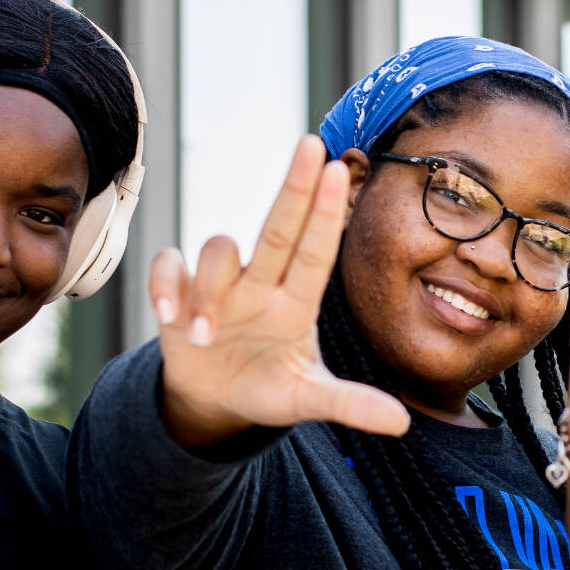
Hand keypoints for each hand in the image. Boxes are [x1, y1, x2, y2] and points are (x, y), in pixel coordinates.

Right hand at [149, 134, 410, 445]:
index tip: (340, 171)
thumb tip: (402, 424)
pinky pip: (169, 267)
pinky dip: (167, 286)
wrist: (214, 399)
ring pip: (219, 249)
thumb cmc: (266, 388)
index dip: (327, 214)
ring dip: (210, 287)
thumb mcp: (306, 399)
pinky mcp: (179, 292)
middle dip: (295, 188)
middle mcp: (261, 282)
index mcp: (296, 302)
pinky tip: (171, 317)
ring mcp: (220, 285)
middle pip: (279, 226)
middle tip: (310, 145)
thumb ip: (348, 404)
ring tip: (205, 335)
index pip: (316, 251)